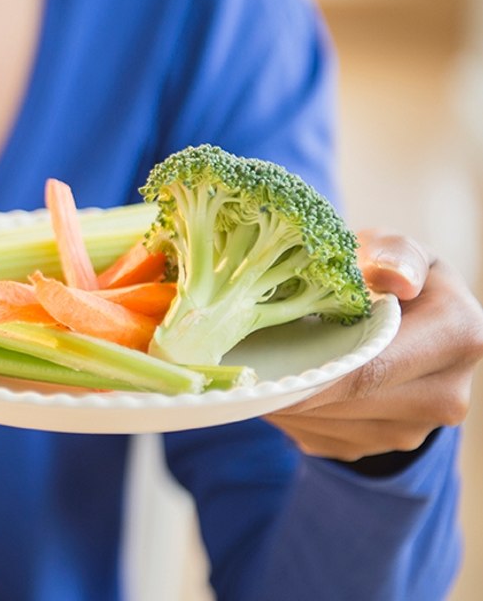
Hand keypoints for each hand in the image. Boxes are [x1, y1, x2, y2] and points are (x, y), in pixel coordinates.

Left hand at [265, 231, 482, 462]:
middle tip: (238, 370)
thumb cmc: (388, 276)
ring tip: (253, 372)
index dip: (316, 369)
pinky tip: (278, 386)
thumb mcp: (393, 250)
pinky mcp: (378, 448)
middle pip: (349, 402)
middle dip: (290, 386)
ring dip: (285, 403)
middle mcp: (446, 395)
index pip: (375, 365)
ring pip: (329, 425)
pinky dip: (291, 416)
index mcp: (458, 337)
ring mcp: (411, 431)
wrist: (406, 324)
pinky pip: (321, 438)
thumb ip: (393, 254)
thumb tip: (395, 279)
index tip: (265, 365)